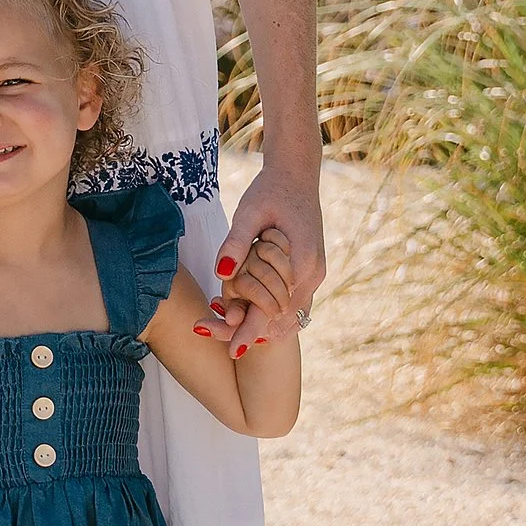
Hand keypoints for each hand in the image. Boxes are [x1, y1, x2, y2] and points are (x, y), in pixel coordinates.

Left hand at [199, 162, 324, 346]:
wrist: (296, 174)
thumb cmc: (270, 190)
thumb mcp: (248, 212)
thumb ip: (236, 243)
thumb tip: (220, 274)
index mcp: (302, 262)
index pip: (273, 310)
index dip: (250, 331)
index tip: (231, 351)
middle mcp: (313, 274)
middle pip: (281, 318)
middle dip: (249, 328)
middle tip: (210, 331)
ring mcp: (315, 274)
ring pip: (288, 314)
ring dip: (260, 320)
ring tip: (222, 324)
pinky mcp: (310, 271)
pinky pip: (291, 301)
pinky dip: (269, 309)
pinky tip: (243, 309)